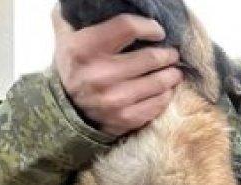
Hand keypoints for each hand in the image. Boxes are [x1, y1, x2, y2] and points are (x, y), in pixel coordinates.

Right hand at [52, 7, 182, 135]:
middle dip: (168, 54)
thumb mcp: (67, 38)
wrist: (67, 110)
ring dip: (172, 74)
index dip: (149, 27)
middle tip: (171, 53)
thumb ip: (75, 16)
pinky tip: (166, 88)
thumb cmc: (75, 68)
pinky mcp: (127, 117)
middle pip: (151, 57)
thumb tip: (89, 1)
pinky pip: (159, 103)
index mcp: (85, 48)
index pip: (127, 27)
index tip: (157, 31)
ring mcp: (115, 99)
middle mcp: (100, 74)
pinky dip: (167, 93)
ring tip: (173, 70)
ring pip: (160, 82)